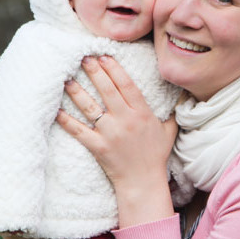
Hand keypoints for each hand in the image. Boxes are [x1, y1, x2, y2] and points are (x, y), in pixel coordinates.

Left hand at [56, 55, 175, 225]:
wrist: (143, 182)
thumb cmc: (156, 156)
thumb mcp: (170, 130)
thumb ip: (173, 111)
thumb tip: (182, 93)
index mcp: (142, 113)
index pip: (126, 85)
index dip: (114, 69)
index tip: (104, 56)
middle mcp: (125, 120)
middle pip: (107, 90)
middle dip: (94, 72)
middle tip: (84, 57)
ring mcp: (110, 133)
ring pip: (90, 107)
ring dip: (77, 91)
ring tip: (66, 78)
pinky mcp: (98, 147)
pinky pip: (79, 131)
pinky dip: (67, 121)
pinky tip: (57, 110)